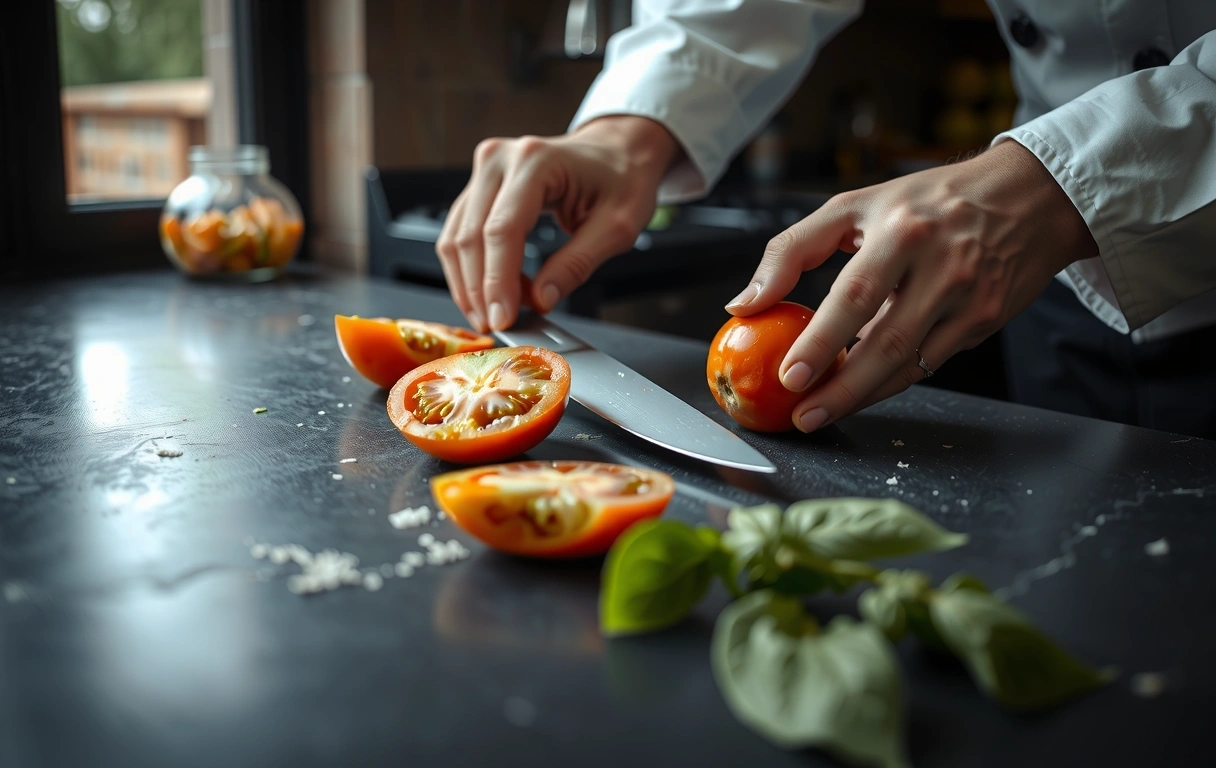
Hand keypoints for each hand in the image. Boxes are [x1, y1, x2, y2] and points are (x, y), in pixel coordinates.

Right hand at [436, 116, 679, 331]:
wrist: (615, 151)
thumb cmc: (621, 179)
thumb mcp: (617, 226)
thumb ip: (576, 264)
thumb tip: (541, 301)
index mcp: (536, 161)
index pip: (502, 230)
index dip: (497, 282)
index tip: (502, 319)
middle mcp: (501, 159)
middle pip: (471, 236)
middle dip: (480, 290)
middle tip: (497, 326)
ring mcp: (485, 169)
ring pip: (456, 238)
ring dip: (470, 284)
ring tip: (497, 313)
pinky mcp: (479, 185)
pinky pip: (461, 233)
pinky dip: (472, 269)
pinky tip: (495, 292)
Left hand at [726, 140, 1098, 431]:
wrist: (1028, 196)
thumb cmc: (928, 201)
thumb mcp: (855, 207)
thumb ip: (792, 251)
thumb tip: (743, 304)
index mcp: (902, 231)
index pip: (854, 295)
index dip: (821, 342)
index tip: (790, 375)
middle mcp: (942, 266)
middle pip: (886, 343)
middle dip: (841, 389)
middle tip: (803, 415)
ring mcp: (970, 299)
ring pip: (910, 365)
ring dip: (863, 396)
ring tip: (821, 411)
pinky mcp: (986, 321)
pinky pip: (930, 364)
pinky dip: (893, 382)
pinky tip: (862, 391)